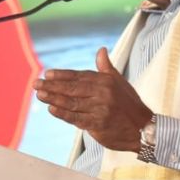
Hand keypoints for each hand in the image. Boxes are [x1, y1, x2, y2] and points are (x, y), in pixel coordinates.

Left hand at [33, 47, 151, 152]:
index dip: (62, 75)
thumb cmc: (129, 104)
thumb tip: (101, 50)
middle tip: (36, 83)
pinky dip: (63, 113)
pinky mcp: (98, 124)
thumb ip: (106, 68)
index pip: (79, 76)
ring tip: (39, 94)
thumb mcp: (120, 82)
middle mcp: (102, 93)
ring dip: (53, 98)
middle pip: (72, 88)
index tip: (47, 73)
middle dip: (52, 85)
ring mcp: (99, 109)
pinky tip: (52, 108)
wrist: (144, 129)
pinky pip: (76, 118)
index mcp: (105, 81)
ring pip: (71, 103)